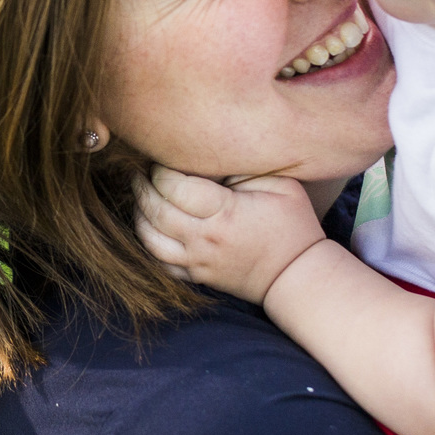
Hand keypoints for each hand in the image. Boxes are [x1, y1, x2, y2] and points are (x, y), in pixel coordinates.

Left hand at [133, 166, 326, 303]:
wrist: (296, 275)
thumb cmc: (292, 225)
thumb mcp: (280, 185)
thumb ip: (243, 169)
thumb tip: (209, 158)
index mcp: (225, 213)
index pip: (174, 187)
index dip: (160, 170)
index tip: (160, 159)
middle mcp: (205, 239)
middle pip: (156, 211)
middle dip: (142, 188)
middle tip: (139, 172)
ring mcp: (198, 262)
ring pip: (150, 240)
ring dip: (138, 215)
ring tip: (140, 196)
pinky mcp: (197, 276)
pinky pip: (159, 263)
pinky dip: (148, 244)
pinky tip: (149, 226)